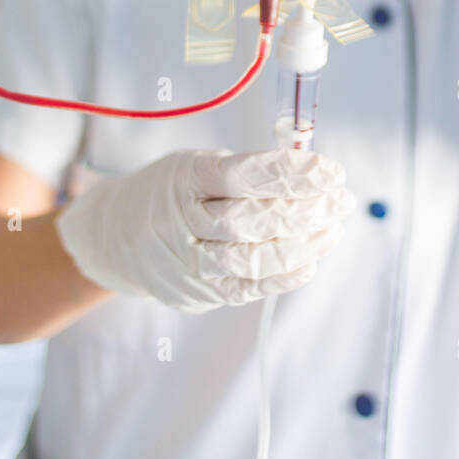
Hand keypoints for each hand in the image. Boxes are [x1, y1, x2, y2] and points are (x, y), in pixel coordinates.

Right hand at [56, 148, 353, 313]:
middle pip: (254, 219)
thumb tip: (312, 174)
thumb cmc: (172, 192)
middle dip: (308, 209)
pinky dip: (284, 276)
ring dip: (305, 244)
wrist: (116, 237)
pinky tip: (311, 260)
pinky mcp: (199, 293)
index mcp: (185, 179)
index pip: (246, 175)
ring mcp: (188, 263)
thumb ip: (248, 169)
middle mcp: (183, 222)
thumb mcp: (198, 165)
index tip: (332, 171)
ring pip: (255, 258)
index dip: (294, 173)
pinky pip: (248, 288)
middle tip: (342, 200)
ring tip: (333, 227)